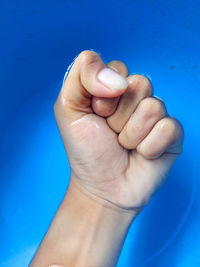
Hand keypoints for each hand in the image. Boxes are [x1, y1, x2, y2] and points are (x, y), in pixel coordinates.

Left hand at [54, 50, 183, 211]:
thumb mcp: (68, 108)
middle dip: (117, 115)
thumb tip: (119, 79)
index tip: (95, 114)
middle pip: (140, 84)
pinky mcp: (172, 135)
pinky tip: (141, 154)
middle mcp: (137, 97)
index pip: (118, 68)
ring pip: (152, 108)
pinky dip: (148, 147)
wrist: (102, 187)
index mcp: (114, 86)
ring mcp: (157, 115)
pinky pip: (167, 129)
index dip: (103, 95)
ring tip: (124, 145)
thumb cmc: (85, 149)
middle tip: (110, 131)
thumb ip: (81, 75)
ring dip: (130, 134)